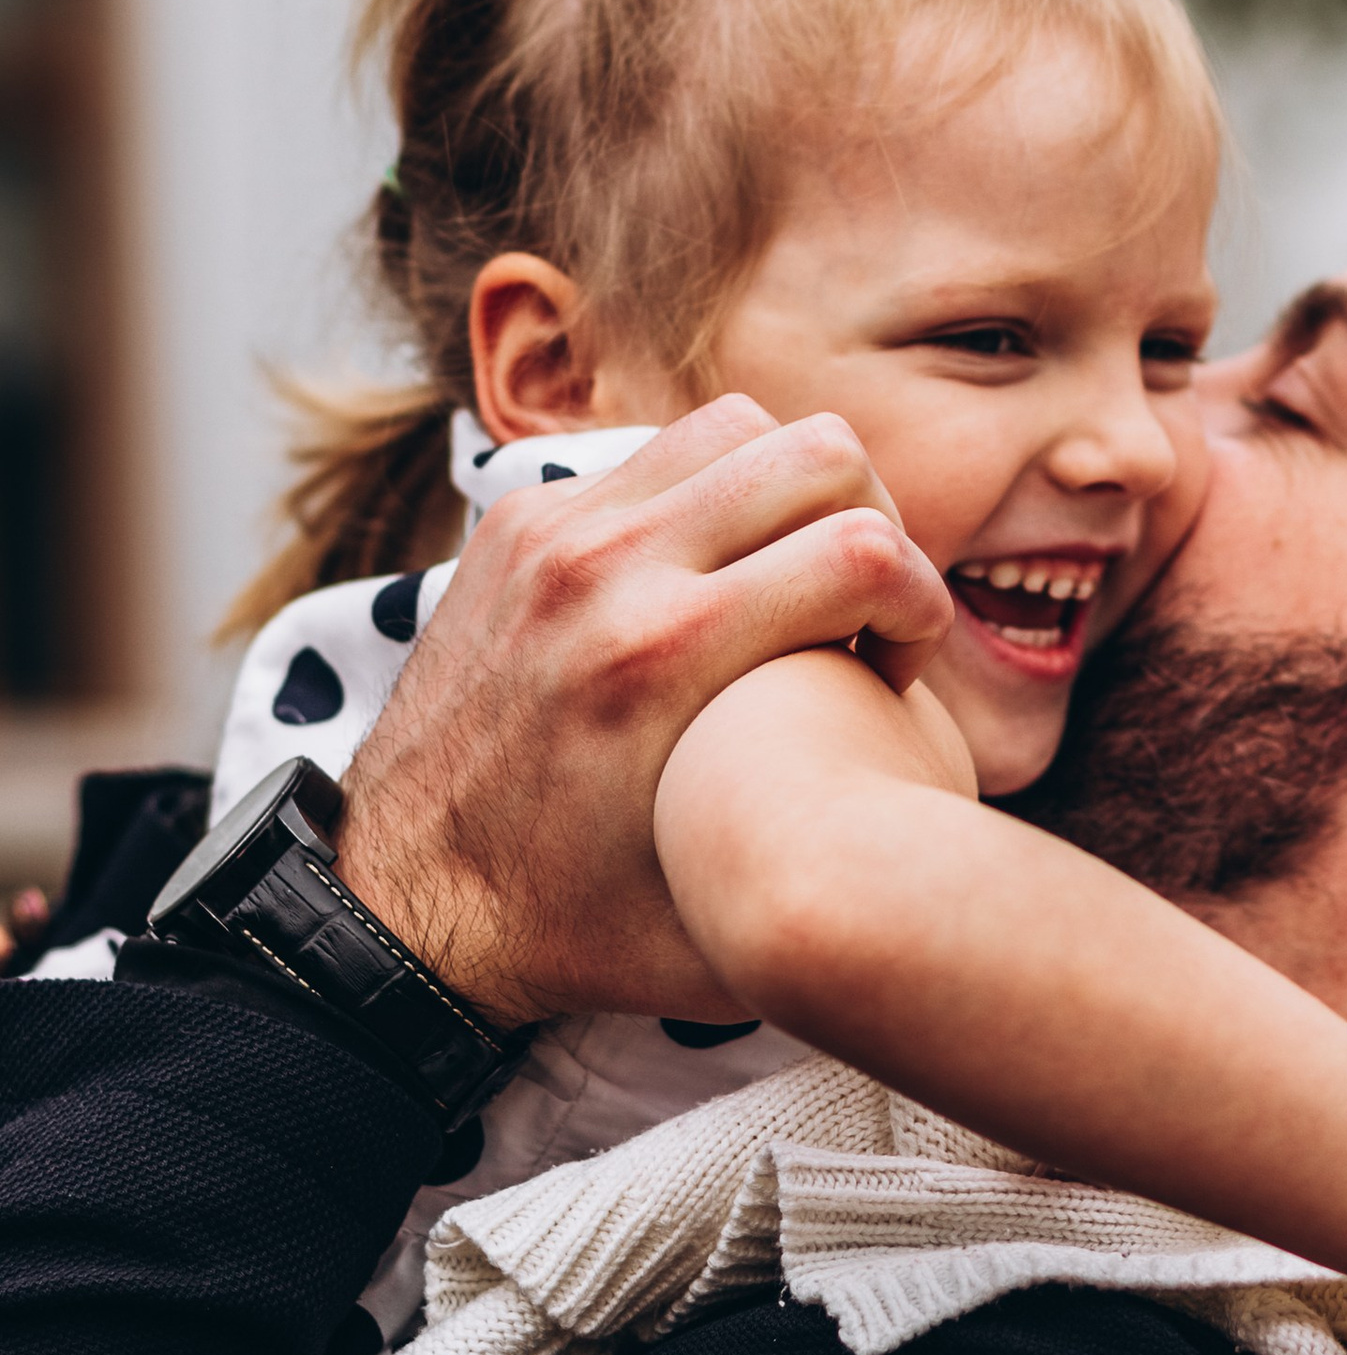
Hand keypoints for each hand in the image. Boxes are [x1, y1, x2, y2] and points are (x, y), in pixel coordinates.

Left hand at [334, 400, 951, 1029]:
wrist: (399, 903)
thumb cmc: (576, 928)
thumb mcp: (725, 930)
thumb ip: (840, 875)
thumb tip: (940, 843)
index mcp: (667, 658)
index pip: (868, 553)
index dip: (925, 606)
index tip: (902, 667)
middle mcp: (610, 568)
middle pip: (821, 452)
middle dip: (881, 525)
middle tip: (865, 610)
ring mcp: (556, 531)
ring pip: (741, 425)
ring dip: (796, 491)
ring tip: (796, 577)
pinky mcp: (520, 522)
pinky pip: (657, 454)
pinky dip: (711, 495)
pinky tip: (713, 577)